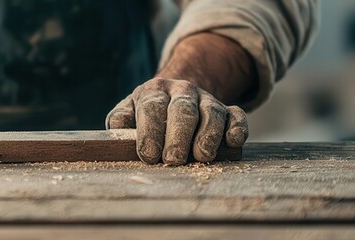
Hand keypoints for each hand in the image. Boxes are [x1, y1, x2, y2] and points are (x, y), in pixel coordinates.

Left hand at [106, 78, 246, 164]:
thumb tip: (117, 129)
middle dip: (178, 136)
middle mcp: (182, 91)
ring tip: (202, 156)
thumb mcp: (129, 111)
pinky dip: (237, 128)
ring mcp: (207, 99)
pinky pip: (237, 115)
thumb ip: (120, 119)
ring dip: (208, 135)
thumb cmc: (148, 113)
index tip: (149, 156)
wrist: (177, 94)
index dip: (150, 132)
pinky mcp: (228, 109)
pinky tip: (233, 142)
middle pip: (183, 110)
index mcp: (154, 91)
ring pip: (211, 112)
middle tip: (173, 160)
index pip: (152, 108)